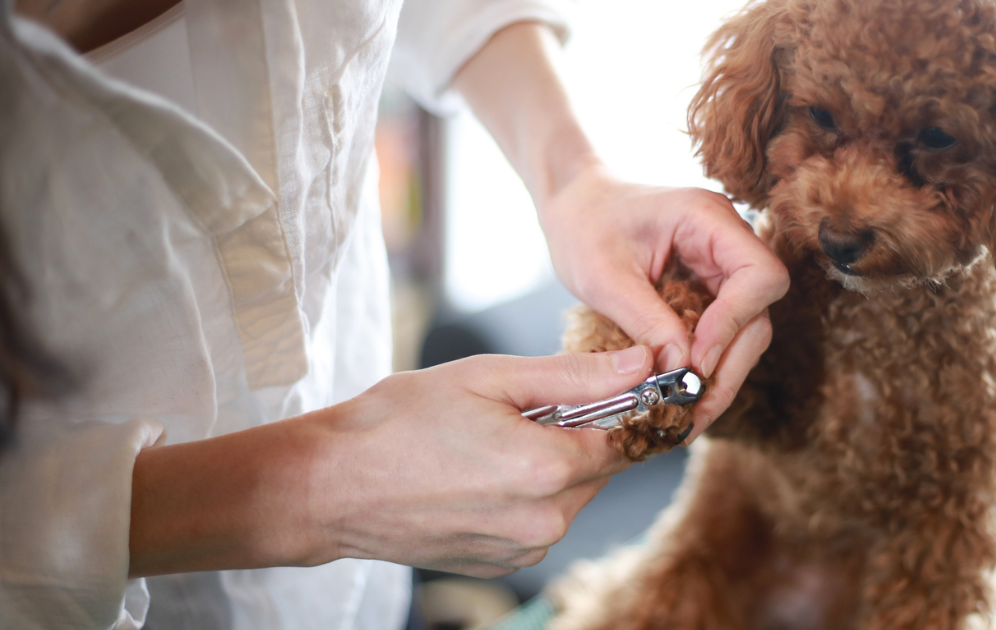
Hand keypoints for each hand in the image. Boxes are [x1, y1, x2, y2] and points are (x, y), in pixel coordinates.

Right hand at [129, 346, 652, 578]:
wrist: (331, 487)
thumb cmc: (400, 423)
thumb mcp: (490, 378)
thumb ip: (574, 375)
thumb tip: (643, 363)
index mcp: (548, 469)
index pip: (623, 435)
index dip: (615, 404)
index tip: (596, 384)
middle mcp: (546, 521)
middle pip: (598, 466)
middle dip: (577, 432)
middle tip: (521, 407)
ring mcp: (523, 549)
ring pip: (570, 494)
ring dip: (550, 463)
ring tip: (490, 439)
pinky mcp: (502, 563)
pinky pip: (540, 520)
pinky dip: (526, 493)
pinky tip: (479, 472)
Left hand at [452, 22, 788, 439]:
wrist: (573, 204)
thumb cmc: (583, 224)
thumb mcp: (604, 276)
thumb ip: (647, 321)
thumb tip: (682, 371)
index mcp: (708, 219)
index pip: (760, 276)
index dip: (735, 323)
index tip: (696, 360)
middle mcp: (725, 240)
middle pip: (758, 311)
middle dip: (730, 363)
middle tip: (694, 407)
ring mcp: (719, 265)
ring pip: (745, 329)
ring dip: (720, 374)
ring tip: (687, 414)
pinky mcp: (707, 288)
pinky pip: (720, 333)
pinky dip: (705, 367)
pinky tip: (682, 397)